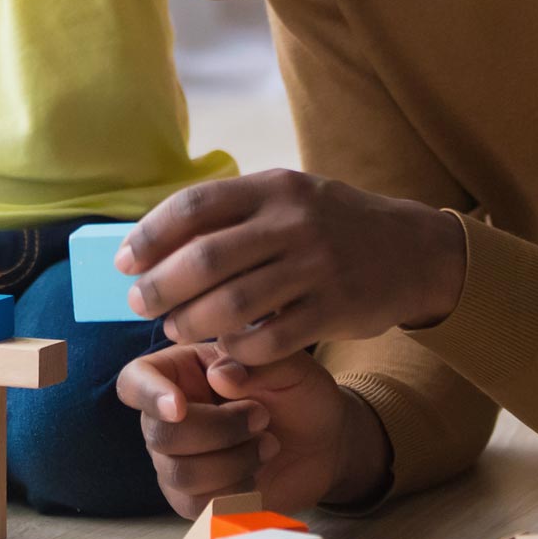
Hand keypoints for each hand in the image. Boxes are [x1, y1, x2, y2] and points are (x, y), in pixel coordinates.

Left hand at [118, 170, 466, 366]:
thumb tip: (155, 241)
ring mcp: (317, 266)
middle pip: (206, 259)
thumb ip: (234, 213)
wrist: (413, 250)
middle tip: (139, 304)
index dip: (150, 236)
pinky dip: (238, 350)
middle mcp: (294, 222)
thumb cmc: (332, 225)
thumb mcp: (288, 198)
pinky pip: (270, 340)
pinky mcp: (335, 308)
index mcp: (274, 187)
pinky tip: (223, 350)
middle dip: (160, 286)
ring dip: (191, 322)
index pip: (195, 206)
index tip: (125, 262)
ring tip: (175, 329)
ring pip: (233, 304)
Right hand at [118, 344, 375, 516]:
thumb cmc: (298, 393)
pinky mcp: (193, 499)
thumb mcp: (289, 367)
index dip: (148, 394)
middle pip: (160, 434)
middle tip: (262, 418)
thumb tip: (218, 376)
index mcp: (179, 372)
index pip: (134, 381)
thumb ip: (255, 363)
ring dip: (233, 461)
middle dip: (218, 430)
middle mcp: (167, 417)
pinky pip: (198, 505)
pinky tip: (258, 473)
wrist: (324, 442)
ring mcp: (176, 461)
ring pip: (180, 473)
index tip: (179, 406)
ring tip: (268, 443)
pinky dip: (236, 490)